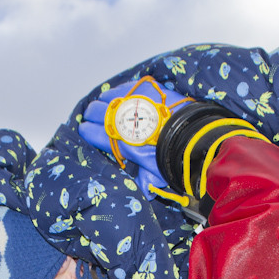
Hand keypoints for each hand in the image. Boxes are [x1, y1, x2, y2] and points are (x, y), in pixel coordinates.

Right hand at [78, 77, 191, 201]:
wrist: (193, 136)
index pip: (94, 134)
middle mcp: (123, 121)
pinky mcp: (145, 90)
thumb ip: (145, 181)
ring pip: (108, 97)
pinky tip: (118, 94)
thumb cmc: (174, 157)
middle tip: (93, 117)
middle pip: (97, 112)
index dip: (88, 132)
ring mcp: (133, 103)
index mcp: (122, 142)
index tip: (86, 131)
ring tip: (105, 105)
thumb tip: (143, 191)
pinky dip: (119, 91)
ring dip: (104, 102)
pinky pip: (124, 87)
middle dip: (93, 116)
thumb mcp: (157, 175)